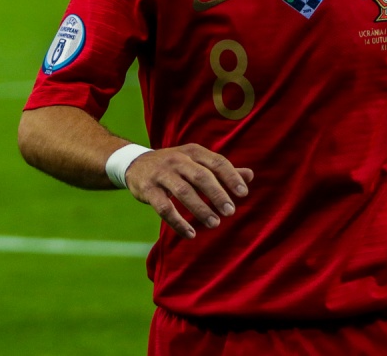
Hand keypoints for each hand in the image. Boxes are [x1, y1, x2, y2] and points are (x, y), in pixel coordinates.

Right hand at [124, 144, 252, 238]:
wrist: (136, 164)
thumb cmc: (175, 165)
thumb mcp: (197, 161)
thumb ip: (221, 170)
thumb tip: (250, 175)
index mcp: (194, 151)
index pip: (217, 162)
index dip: (231, 177)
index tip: (243, 193)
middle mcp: (178, 160)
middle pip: (201, 177)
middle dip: (218, 195)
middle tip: (231, 212)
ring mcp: (162, 174)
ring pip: (183, 192)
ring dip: (200, 209)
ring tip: (214, 223)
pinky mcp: (148, 190)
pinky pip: (164, 208)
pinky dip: (178, 222)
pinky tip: (190, 234)